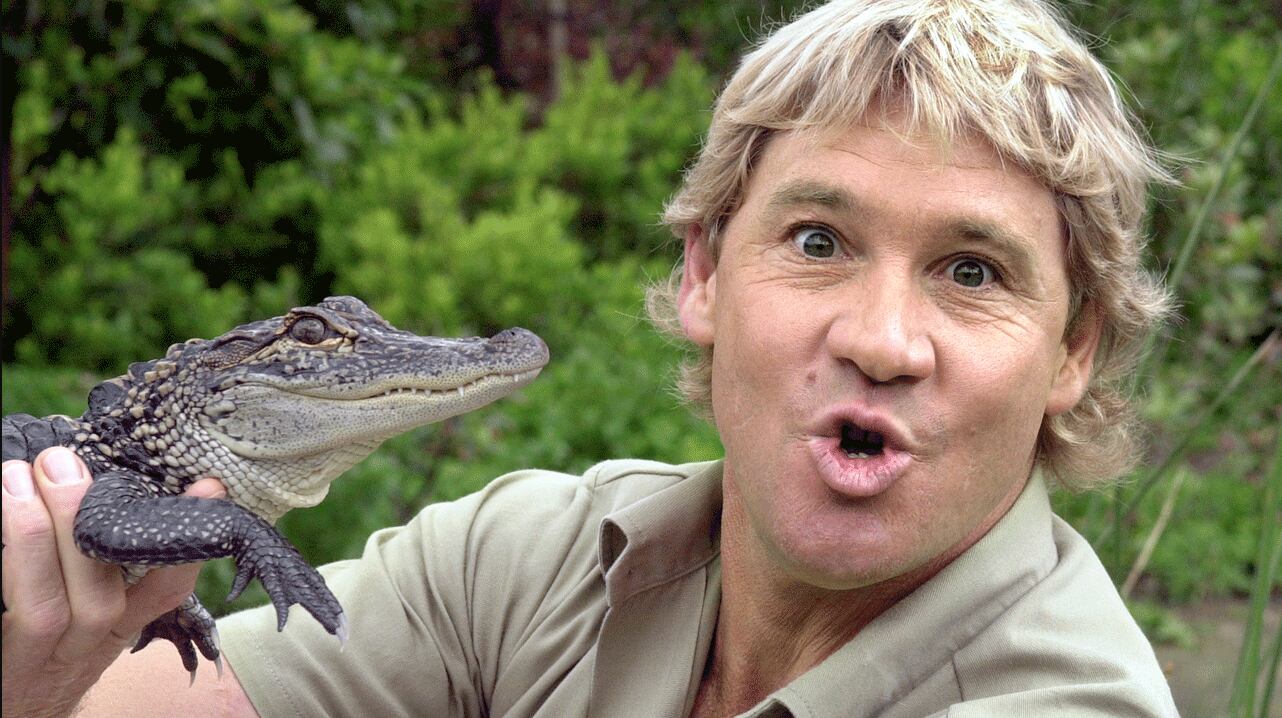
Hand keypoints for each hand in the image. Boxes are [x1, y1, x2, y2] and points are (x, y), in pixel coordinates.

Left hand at [2, 447, 225, 717]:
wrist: (13, 708)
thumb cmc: (47, 644)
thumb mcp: (87, 606)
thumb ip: (101, 556)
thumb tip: (105, 475)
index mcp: (122, 625)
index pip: (167, 590)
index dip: (187, 543)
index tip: (207, 489)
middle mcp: (90, 646)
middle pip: (100, 598)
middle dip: (80, 522)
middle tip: (60, 461)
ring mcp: (41, 659)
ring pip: (46, 606)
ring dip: (33, 538)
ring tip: (14, 477)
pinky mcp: (2, 662)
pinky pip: (8, 615)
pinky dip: (5, 564)